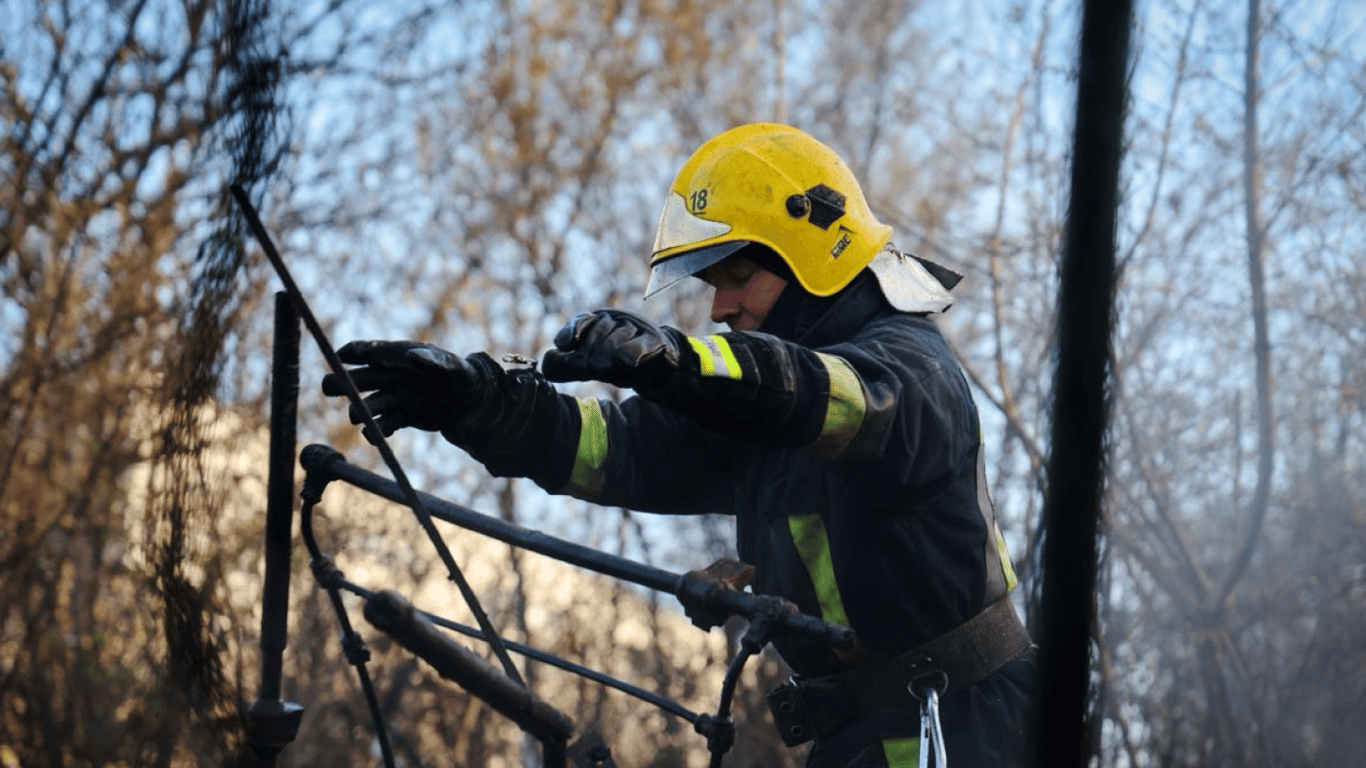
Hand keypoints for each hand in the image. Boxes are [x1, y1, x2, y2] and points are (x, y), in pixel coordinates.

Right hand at [321, 340, 480, 436]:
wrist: (472, 402)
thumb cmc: (463, 375)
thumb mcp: (453, 367)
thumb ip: (434, 360)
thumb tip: (413, 355)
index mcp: (400, 357)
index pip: (369, 351)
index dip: (352, 352)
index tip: (339, 356)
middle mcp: (392, 377)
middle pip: (357, 379)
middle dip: (340, 383)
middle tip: (329, 388)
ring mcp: (395, 397)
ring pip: (368, 405)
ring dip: (359, 411)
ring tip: (358, 419)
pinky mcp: (402, 416)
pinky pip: (383, 425)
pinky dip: (376, 432)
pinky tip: (375, 437)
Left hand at [541, 310, 685, 390]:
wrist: (660, 369)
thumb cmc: (620, 363)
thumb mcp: (591, 366)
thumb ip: (567, 366)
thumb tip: (545, 366)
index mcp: (598, 322)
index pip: (582, 321)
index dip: (573, 331)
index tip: (566, 344)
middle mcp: (617, 320)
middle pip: (599, 330)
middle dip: (590, 350)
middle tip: (588, 367)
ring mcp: (637, 329)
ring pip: (618, 337)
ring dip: (608, 353)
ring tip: (601, 369)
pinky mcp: (655, 342)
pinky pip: (640, 344)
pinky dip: (632, 352)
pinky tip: (624, 363)